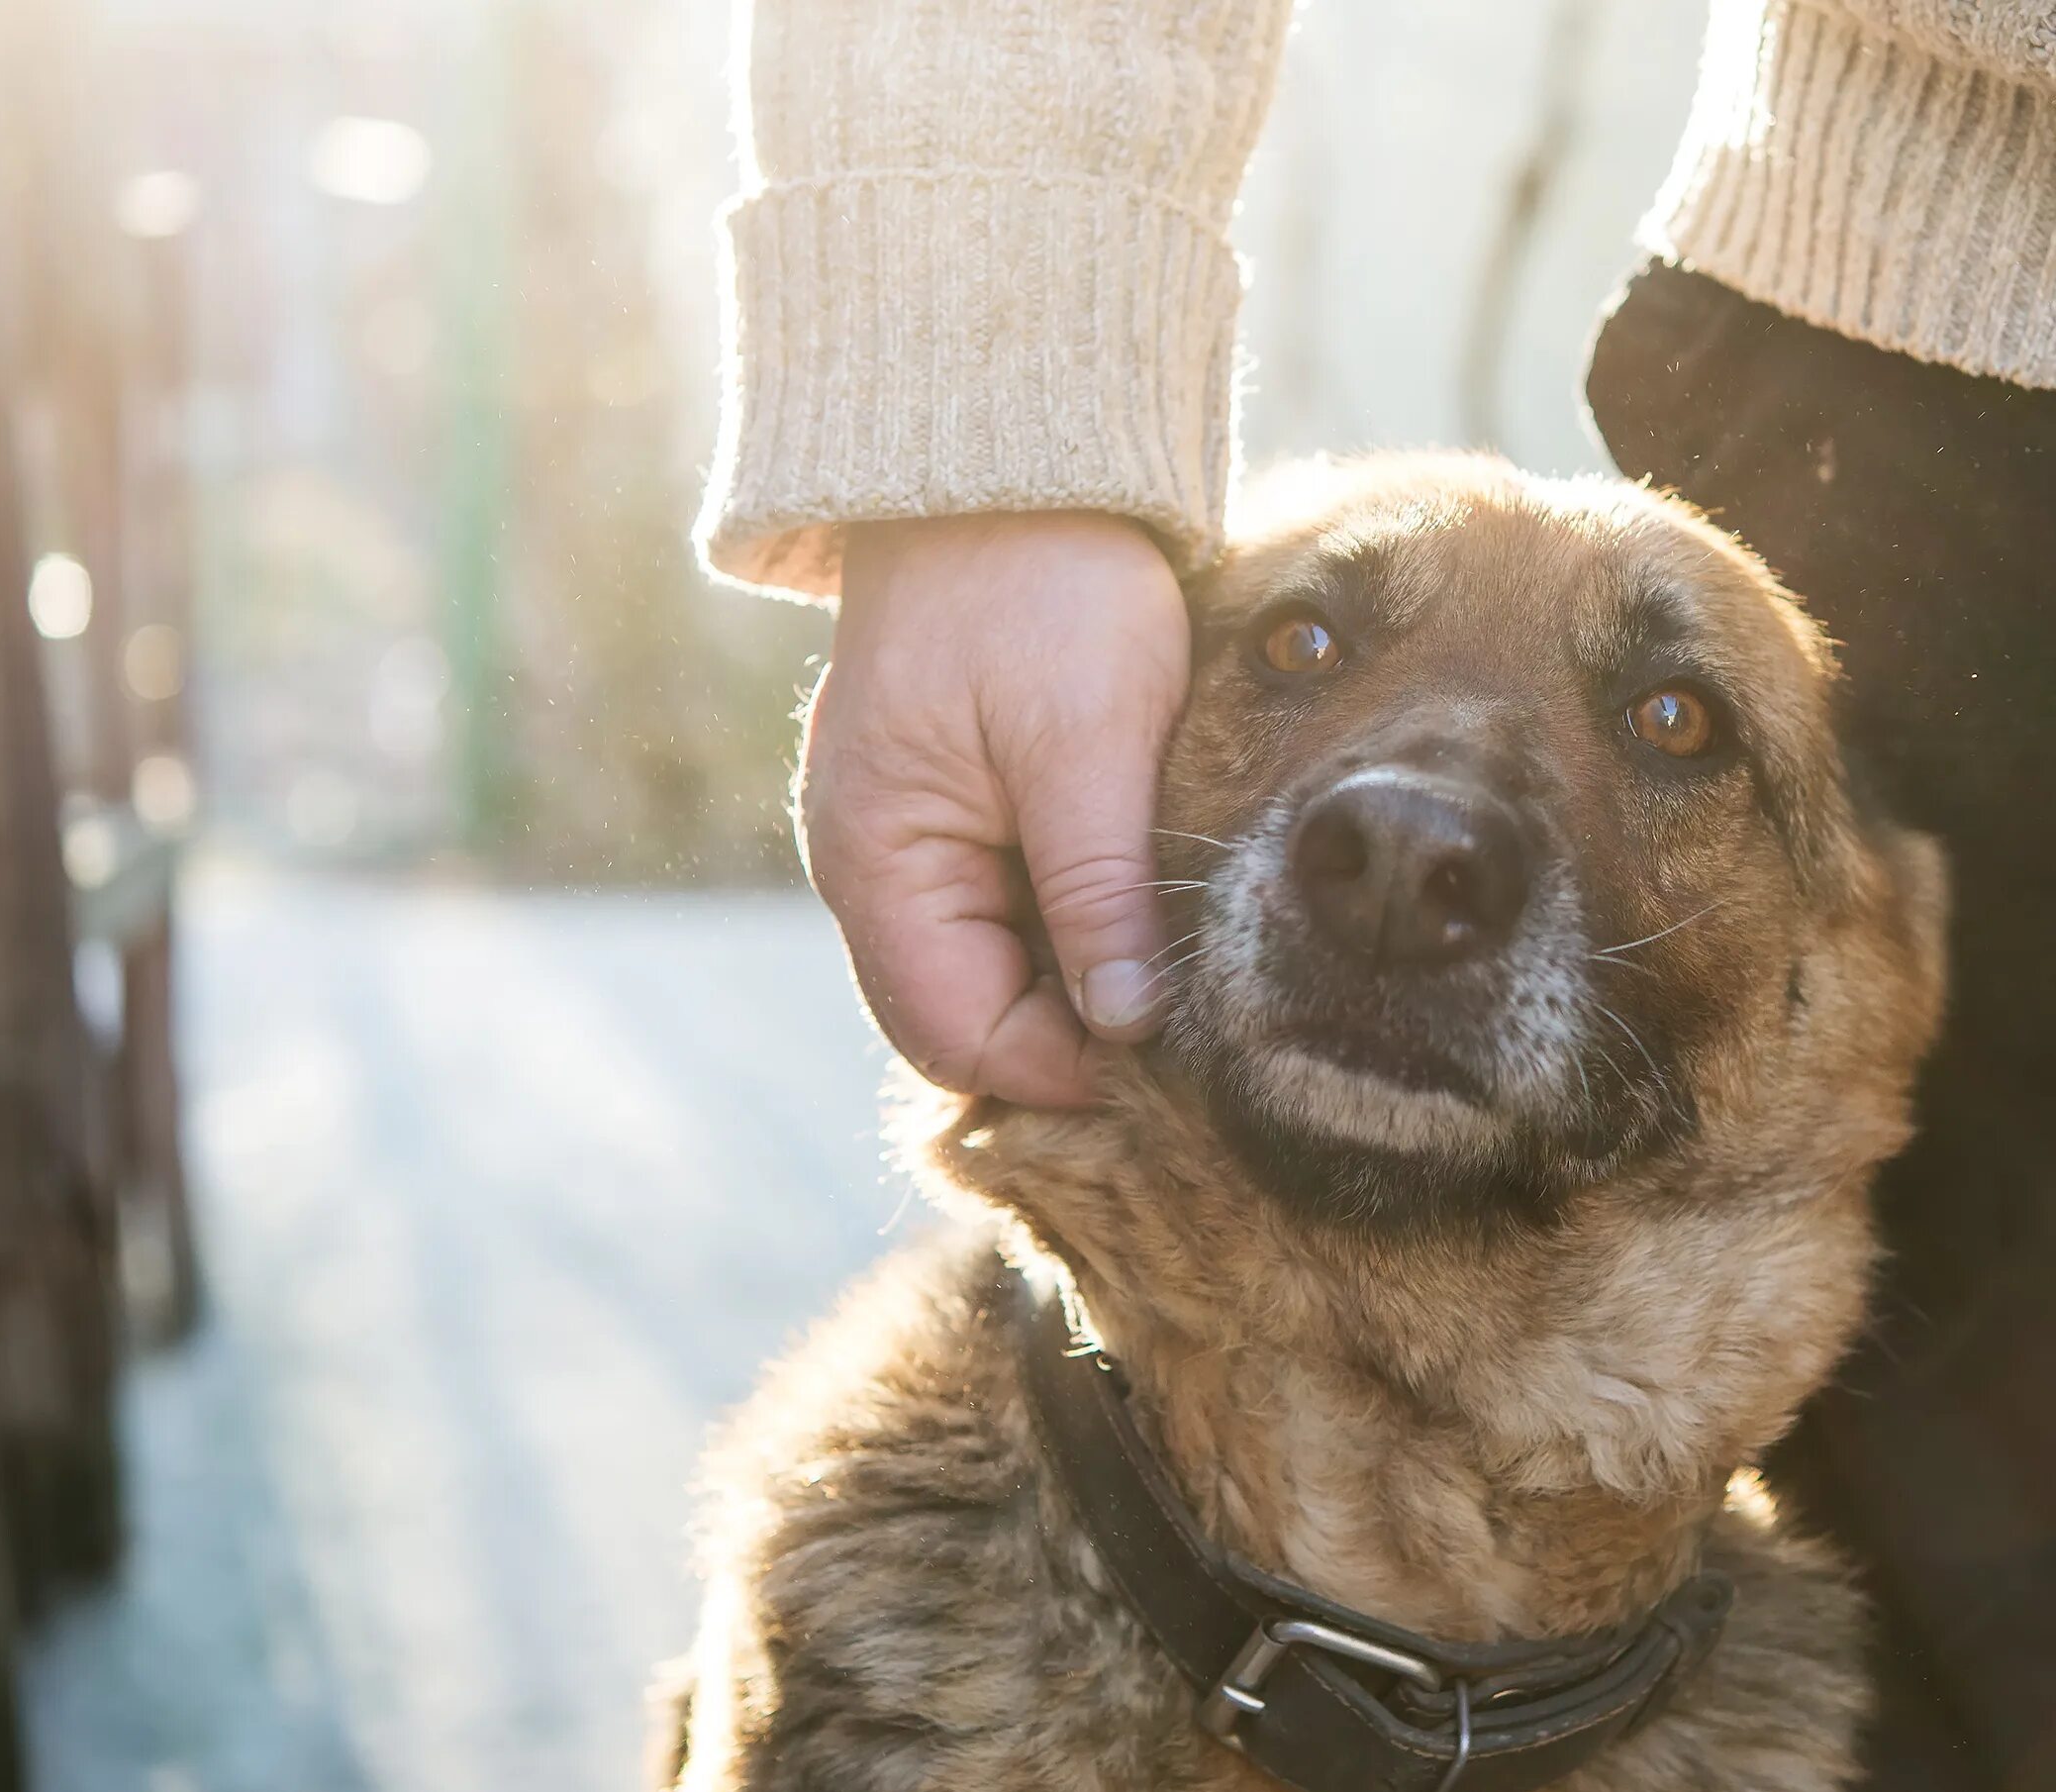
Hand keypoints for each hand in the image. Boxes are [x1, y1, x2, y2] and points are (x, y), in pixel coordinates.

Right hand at [800, 512, 1190, 1105]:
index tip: (1171, 1058)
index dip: (1063, 1069)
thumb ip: (1096, 890)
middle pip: (966, 1017)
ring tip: (1172, 962)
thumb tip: (1126, 1028)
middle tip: (1186, 1022)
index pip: (957, 1036)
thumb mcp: (1085, 741)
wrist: (1011, 458)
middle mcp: (868, 867)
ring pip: (989, 970)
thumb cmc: (1041, 584)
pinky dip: (1068, 925)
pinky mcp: (945, 807)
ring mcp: (903, 838)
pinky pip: (1001, 909)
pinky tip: (1141, 904)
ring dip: (1074, 981)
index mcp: (876, 860)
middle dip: (1069, 1036)